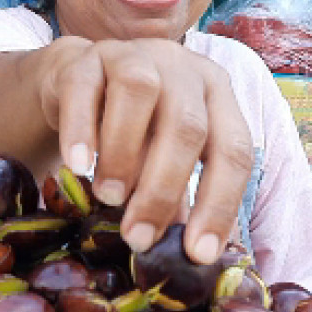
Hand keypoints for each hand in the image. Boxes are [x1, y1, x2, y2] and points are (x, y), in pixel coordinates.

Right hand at [35, 36, 252, 263]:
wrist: (77, 81)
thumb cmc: (135, 129)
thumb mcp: (164, 158)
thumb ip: (181, 196)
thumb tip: (194, 256)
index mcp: (216, 94)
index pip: (233, 149)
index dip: (220, 204)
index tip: (197, 254)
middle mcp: (183, 68)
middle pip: (187, 126)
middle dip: (163, 190)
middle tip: (138, 237)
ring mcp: (134, 55)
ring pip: (139, 93)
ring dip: (125, 155)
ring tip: (108, 198)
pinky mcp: (85, 57)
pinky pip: (84, 87)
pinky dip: (81, 129)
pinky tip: (78, 167)